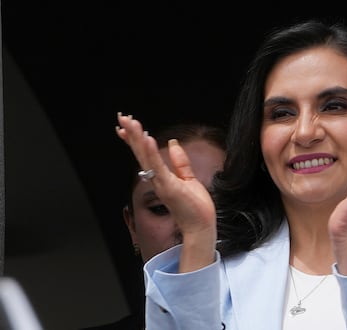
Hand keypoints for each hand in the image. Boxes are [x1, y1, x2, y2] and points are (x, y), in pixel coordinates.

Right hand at [116, 113, 216, 271]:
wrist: (200, 226)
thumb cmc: (195, 208)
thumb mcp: (188, 179)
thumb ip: (180, 162)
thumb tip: (173, 143)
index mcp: (161, 176)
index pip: (145, 154)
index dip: (134, 139)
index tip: (124, 126)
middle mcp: (157, 179)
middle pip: (141, 152)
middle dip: (132, 134)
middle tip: (122, 118)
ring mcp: (161, 183)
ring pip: (146, 157)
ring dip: (138, 139)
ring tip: (132, 123)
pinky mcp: (168, 187)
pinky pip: (158, 167)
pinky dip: (152, 153)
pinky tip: (147, 140)